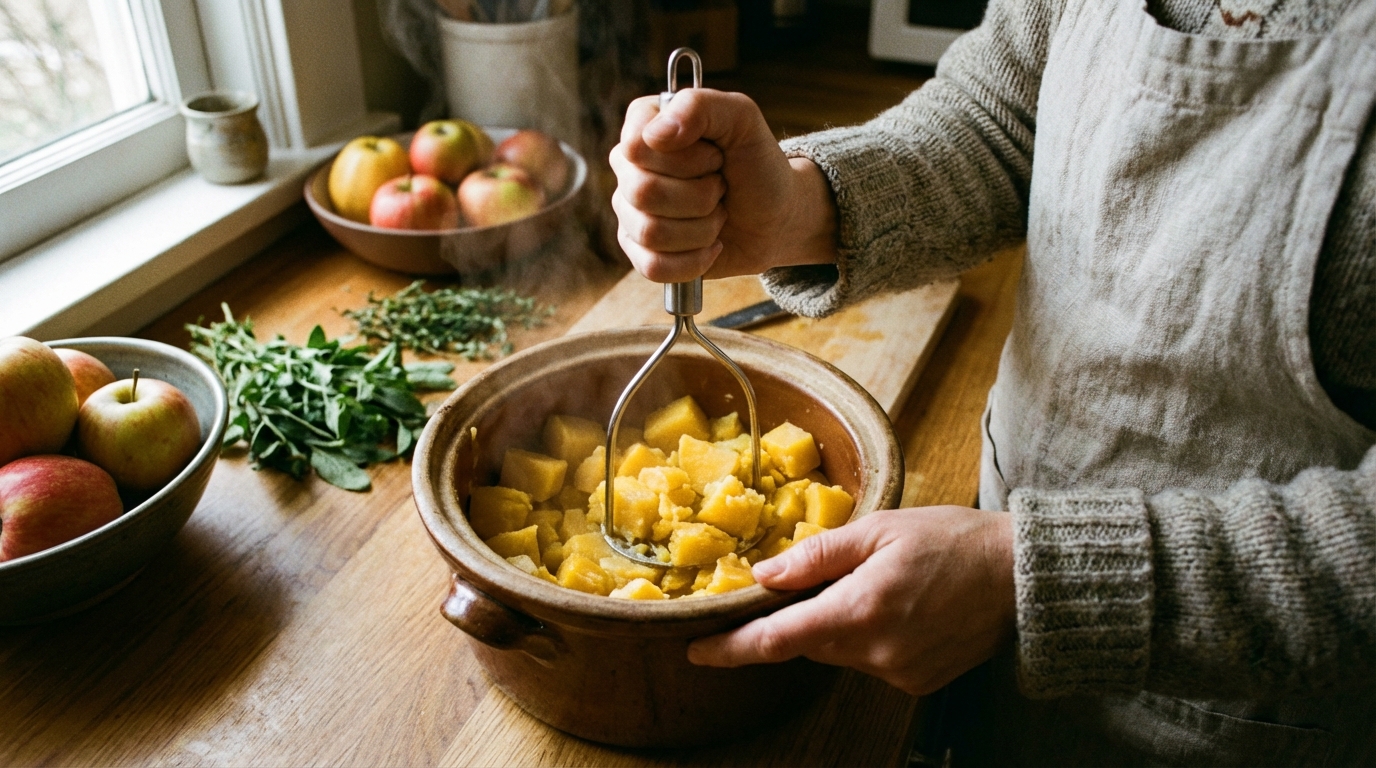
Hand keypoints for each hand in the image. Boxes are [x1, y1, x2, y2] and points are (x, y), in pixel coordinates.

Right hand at [609, 88, 836, 282]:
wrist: (777, 216)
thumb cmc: (757, 164)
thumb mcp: (743, 120)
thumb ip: (701, 106)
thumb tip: (655, 134)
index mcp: (646, 124)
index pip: (636, 146)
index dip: (685, 158)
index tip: (715, 156)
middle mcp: (630, 166)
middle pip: (643, 191)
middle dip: (700, 196)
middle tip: (721, 187)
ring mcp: (630, 210)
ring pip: (650, 232)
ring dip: (702, 229)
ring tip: (718, 214)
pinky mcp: (640, 250)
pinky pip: (651, 266)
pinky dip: (693, 261)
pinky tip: (711, 247)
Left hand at [688, 506, 1016, 695]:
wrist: (1022, 578)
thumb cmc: (952, 540)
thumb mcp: (879, 529)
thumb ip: (817, 556)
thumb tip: (763, 575)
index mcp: (858, 611)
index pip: (775, 640)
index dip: (729, 648)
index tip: (696, 650)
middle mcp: (875, 652)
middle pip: (806, 642)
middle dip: (797, 616)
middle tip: (813, 579)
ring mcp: (898, 672)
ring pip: (838, 650)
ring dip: (837, 622)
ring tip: (876, 583)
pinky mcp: (916, 681)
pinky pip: (870, 660)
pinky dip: (869, 636)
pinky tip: (898, 606)